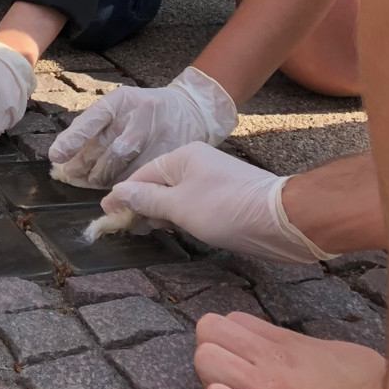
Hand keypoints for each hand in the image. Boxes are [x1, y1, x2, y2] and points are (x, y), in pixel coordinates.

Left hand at [48, 65, 237, 187]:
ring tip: (90, 182)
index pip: (93, 119)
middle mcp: (139, 115)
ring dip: (102, 178)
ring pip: (123, 164)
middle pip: (106, 147)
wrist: (191, 110)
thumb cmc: (145, 110)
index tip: (56, 155)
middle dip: (84, 165)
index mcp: (122, 100)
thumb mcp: (121, 106)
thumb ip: (95, 126)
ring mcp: (156, 135)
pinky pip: (142, 175)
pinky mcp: (169, 153)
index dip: (73, 139)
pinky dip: (126, 185)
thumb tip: (63, 154)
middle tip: (71, 175)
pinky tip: (115, 189)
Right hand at [98, 141, 331, 261]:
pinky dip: (180, 216)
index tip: (106, 214)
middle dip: (141, 205)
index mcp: (182, 156)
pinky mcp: (226, 197)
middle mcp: (196, 162)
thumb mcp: (180, 207)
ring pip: (175, 195)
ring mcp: (212, 180)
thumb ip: (147, 201)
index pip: (142, 175)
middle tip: (128, 229)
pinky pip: (192, 203)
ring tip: (149, 232)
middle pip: (157, 183)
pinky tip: (177, 231)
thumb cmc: (227, 209)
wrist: (282, 220)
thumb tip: (117, 193)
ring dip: (161, 213)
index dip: (123, 195)